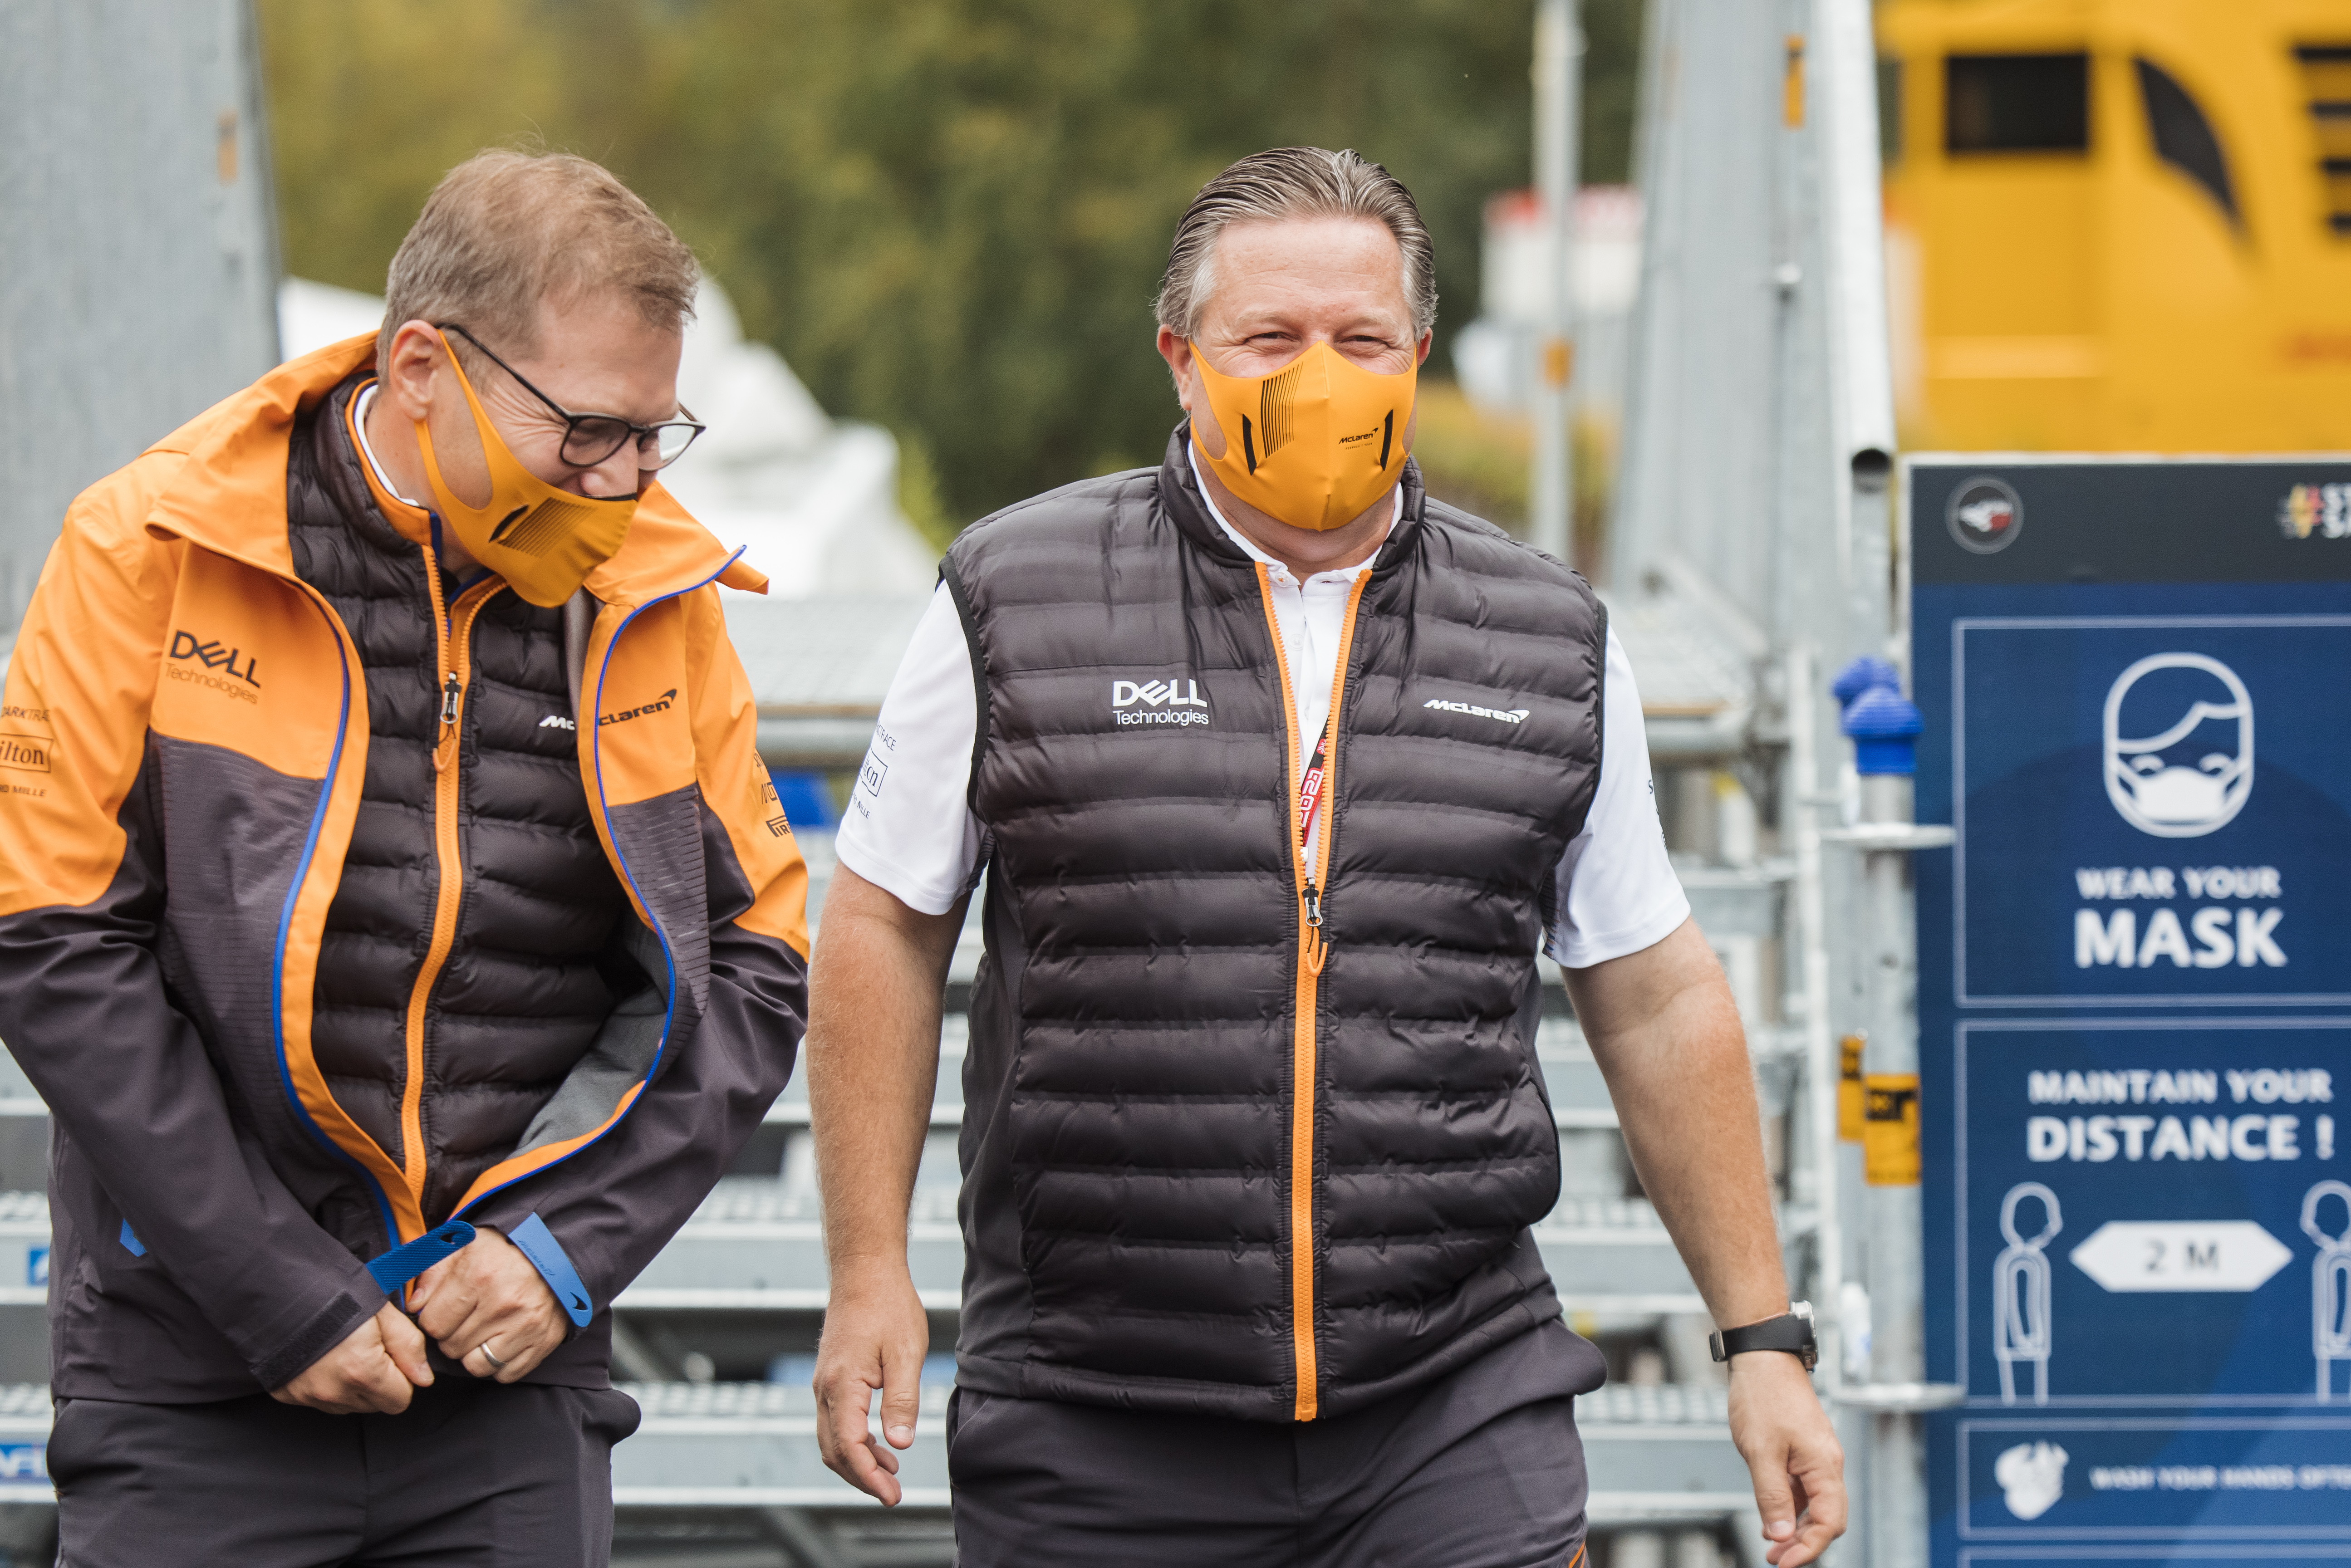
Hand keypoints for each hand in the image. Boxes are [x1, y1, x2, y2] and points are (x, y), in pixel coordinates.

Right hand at [272, 1302, 432, 1413]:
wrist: (279, 1289)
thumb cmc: (332, 1294)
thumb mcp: (383, 1313)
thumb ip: (409, 1347)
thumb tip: (424, 1378)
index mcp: (362, 1372)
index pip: (400, 1401)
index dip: (403, 1378)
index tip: (393, 1356)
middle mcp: (334, 1391)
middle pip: (376, 1405)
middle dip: (381, 1382)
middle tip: (370, 1348)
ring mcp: (308, 1396)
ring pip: (349, 1405)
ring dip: (354, 1385)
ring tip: (345, 1350)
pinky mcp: (289, 1394)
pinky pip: (321, 1401)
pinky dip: (329, 1385)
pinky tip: (325, 1358)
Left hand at [408, 1226, 568, 1382]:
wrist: (559, 1253)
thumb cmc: (505, 1250)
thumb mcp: (465, 1246)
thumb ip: (432, 1272)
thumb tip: (413, 1307)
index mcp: (479, 1276)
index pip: (433, 1324)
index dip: (433, 1320)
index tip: (445, 1310)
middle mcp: (503, 1304)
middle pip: (452, 1347)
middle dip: (452, 1336)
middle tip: (465, 1319)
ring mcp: (526, 1326)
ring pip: (477, 1366)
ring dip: (473, 1354)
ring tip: (481, 1334)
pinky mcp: (543, 1342)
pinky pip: (506, 1374)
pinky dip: (499, 1364)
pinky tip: (501, 1342)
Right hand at [812, 1263, 927, 1505]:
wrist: (865, 1271)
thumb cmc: (888, 1305)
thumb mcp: (905, 1353)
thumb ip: (902, 1401)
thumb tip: (900, 1443)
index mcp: (842, 1386)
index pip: (849, 1447)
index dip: (869, 1478)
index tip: (891, 1496)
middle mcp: (825, 1389)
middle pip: (834, 1450)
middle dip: (861, 1478)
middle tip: (892, 1493)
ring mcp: (824, 1383)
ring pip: (831, 1438)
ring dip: (857, 1461)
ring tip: (890, 1472)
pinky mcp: (830, 1377)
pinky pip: (834, 1421)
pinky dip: (853, 1441)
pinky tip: (880, 1443)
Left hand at [1727, 1351, 1846, 1566]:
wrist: (1761, 1357)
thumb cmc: (1763, 1396)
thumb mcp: (1760, 1451)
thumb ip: (1772, 1496)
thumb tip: (1781, 1535)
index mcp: (1825, 1465)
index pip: (1830, 1522)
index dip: (1809, 1548)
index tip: (1784, 1564)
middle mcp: (1827, 1463)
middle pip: (1826, 1518)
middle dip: (1803, 1543)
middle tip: (1774, 1559)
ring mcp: (1815, 1456)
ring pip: (1813, 1504)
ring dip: (1794, 1527)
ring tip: (1770, 1545)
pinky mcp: (1802, 1450)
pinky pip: (1802, 1488)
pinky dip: (1789, 1506)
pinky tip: (1771, 1517)